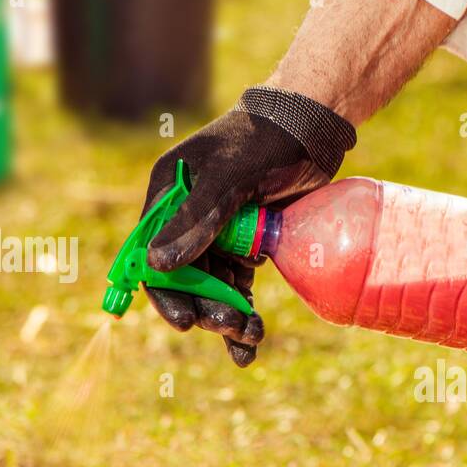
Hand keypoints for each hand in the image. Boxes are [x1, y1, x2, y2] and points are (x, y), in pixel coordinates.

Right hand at [141, 87, 355, 365]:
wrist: (314, 128)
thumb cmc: (266, 141)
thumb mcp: (229, 177)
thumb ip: (196, 219)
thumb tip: (157, 266)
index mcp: (169, 194)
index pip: (152, 254)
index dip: (167, 293)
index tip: (186, 322)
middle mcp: (188, 215)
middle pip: (185, 277)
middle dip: (205, 306)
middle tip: (230, 326)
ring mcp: (219, 231)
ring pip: (214, 287)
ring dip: (228, 316)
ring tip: (251, 338)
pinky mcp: (248, 243)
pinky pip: (238, 285)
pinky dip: (245, 310)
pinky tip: (253, 337)